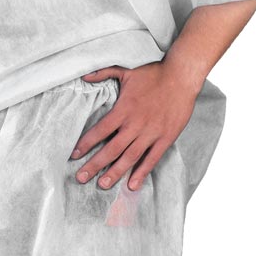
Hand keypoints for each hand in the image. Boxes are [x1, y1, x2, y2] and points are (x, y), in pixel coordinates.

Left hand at [70, 59, 200, 190]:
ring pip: (129, 157)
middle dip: (95, 165)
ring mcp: (151, 133)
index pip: (100, 130)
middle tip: (81, 178)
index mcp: (124, 109)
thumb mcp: (126, 70)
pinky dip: (142, 173)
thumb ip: (104, 73)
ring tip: (102, 185)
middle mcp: (135, 124)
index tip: (74, 155)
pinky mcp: (165, 138)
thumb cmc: (154, 74)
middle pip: (111, 149)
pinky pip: (152, 159)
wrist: (182, 76)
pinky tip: (132, 185)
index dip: (86, 144)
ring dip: (115, 172)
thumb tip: (85, 76)